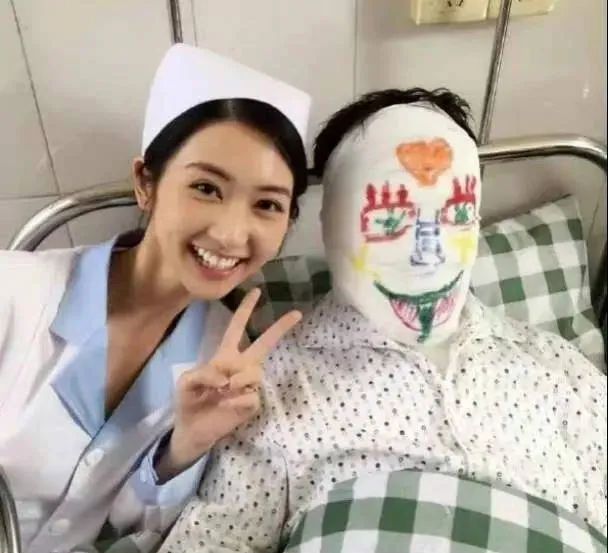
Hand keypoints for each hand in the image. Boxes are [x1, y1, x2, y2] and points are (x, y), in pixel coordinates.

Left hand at [158, 288, 301, 477]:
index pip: (237, 328)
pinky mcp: (251, 403)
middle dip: (279, 328)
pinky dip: (236, 400)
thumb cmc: (189, 401)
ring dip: (239, 379)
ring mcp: (248, 385)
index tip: (256, 291)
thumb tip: (225, 376)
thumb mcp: (186, 382)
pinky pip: (251, 396)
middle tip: (296, 313)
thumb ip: (202, 373)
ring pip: (256, 372)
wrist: (192, 430)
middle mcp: (241, 366)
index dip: (245, 310)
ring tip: (224, 390)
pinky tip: (226, 404)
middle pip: (264, 344)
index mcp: (225, 356)